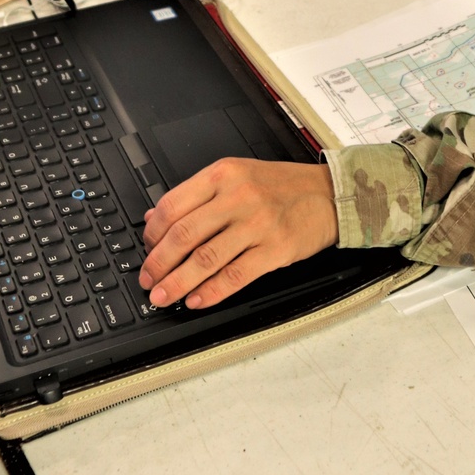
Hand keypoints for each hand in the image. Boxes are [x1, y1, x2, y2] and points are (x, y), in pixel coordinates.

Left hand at [140, 158, 338, 308]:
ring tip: (163, 296)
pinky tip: (197, 300)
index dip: (152, 234)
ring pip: (205, 258)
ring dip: (178, 282)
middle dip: (158, 263)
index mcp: (223, 175)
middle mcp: (238, 196)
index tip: (146, 249)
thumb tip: (154, 219)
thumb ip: (197, 195)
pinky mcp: (275, 249)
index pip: (172, 205)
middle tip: (148, 279)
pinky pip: (235, 275)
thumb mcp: (237, 175)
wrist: (328, 193)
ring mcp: (257, 223)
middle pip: (183, 234)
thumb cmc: (282, 186)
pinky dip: (211, 292)